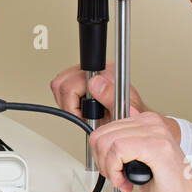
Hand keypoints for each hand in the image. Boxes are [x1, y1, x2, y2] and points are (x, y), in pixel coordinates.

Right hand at [50, 62, 178, 139]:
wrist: (132, 120)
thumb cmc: (129, 117)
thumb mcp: (121, 109)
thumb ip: (110, 96)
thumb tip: (94, 82)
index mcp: (105, 74)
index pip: (71, 85)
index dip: (73, 105)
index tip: (84, 116)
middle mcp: (96, 71)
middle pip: (61, 82)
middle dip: (68, 104)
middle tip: (82, 114)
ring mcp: (88, 73)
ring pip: (59, 83)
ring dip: (66, 101)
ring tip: (82, 111)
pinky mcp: (83, 78)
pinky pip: (62, 85)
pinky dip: (68, 99)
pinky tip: (81, 106)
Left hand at [88, 110, 191, 191]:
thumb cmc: (166, 185)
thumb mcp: (137, 158)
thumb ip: (122, 144)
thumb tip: (100, 138)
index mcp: (146, 122)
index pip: (104, 129)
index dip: (100, 154)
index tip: (112, 169)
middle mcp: (151, 122)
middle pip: (101, 135)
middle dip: (102, 161)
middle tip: (116, 176)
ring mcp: (156, 132)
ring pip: (107, 142)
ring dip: (109, 168)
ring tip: (122, 180)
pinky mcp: (156, 146)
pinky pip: (117, 151)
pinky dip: (115, 172)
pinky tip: (127, 183)